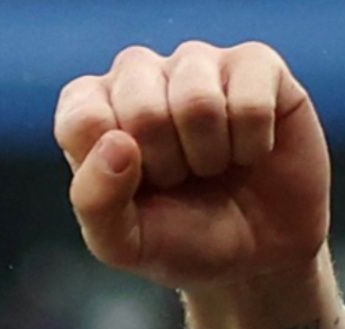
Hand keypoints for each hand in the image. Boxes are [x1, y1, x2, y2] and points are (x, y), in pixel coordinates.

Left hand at [55, 41, 330, 295]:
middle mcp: (138, 74)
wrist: (262, 250)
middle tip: (180, 179)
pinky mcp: (254, 62)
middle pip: (142, 109)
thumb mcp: (125, 243)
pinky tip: (251, 150)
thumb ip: (96, 202)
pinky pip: (250, 101)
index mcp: (91, 108)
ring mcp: (196, 62)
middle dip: (168, 166)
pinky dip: (253, 145)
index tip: (136, 188)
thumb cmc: (183, 238)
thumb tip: (116, 144)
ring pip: (198, 102)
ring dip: (211, 155)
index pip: (82, 118)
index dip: (114, 170)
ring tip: (214, 166)